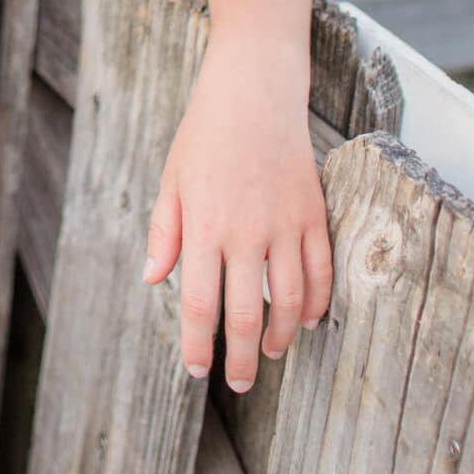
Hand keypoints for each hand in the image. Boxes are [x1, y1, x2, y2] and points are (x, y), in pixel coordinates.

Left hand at [141, 36, 332, 391]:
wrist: (254, 90)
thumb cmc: (204, 134)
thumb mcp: (172, 179)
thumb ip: (164, 232)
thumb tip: (152, 280)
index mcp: (203, 226)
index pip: (199, 304)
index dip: (198, 345)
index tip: (197, 370)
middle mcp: (245, 232)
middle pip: (247, 315)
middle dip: (242, 359)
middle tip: (241, 383)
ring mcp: (284, 224)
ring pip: (290, 302)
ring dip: (281, 337)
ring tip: (271, 353)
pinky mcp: (312, 213)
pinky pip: (320, 272)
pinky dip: (316, 304)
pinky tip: (306, 320)